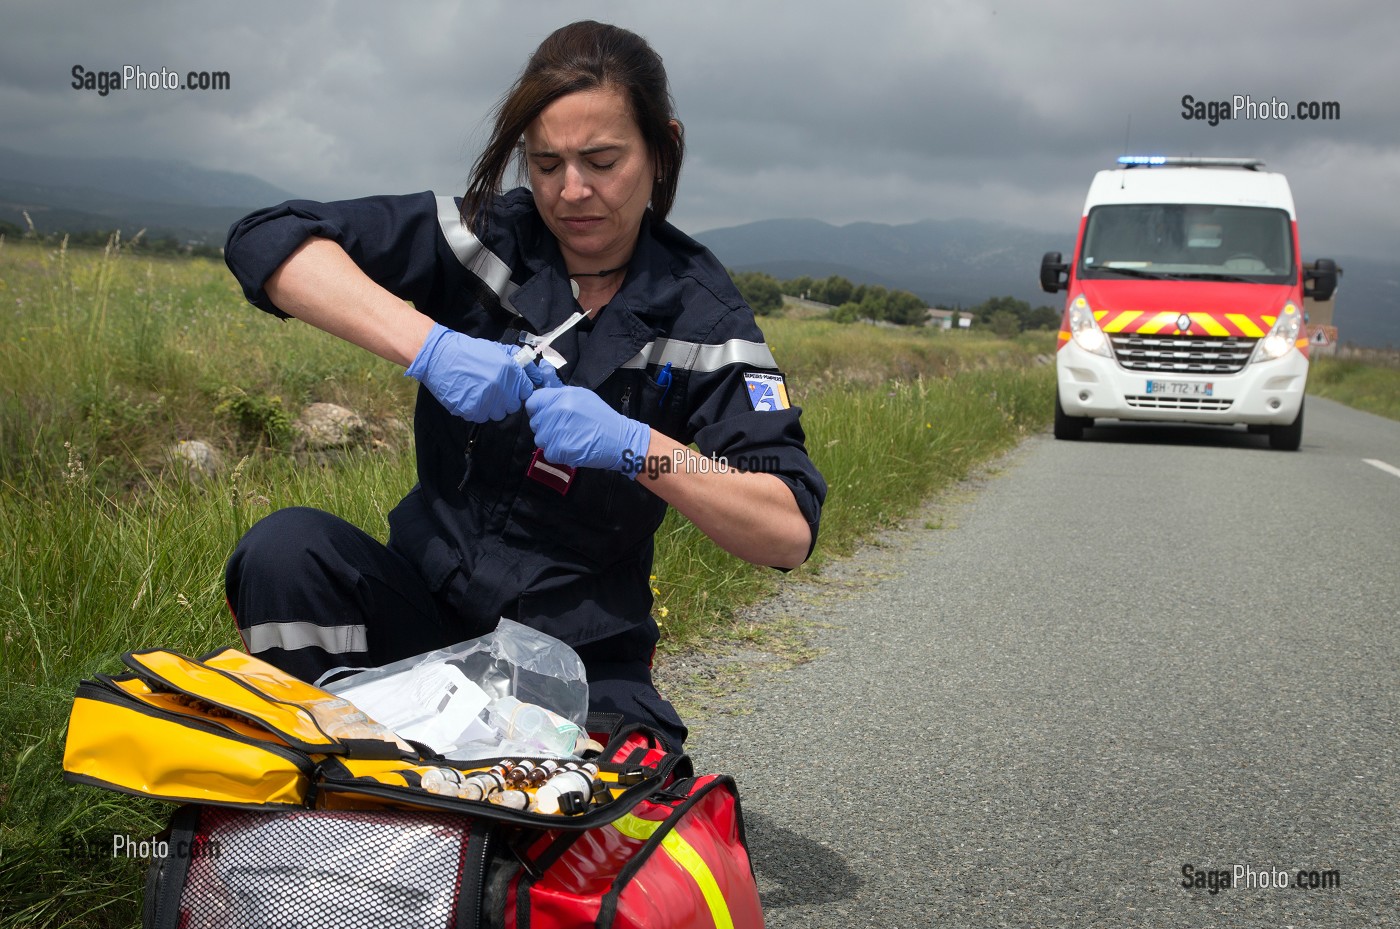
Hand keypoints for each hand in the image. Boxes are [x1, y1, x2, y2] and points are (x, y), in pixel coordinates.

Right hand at [405, 324, 534, 421]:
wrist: (441, 356)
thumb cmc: (470, 352)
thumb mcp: (499, 350)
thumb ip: (520, 363)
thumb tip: (537, 376)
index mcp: (510, 372)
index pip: (526, 392)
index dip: (519, 390)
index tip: (511, 387)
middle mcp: (501, 388)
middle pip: (513, 406)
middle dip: (506, 399)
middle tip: (494, 390)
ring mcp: (486, 401)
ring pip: (498, 414)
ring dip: (492, 407)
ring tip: (480, 393)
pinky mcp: (471, 410)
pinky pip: (481, 417)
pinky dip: (477, 410)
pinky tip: (470, 397)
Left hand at [525, 386, 651, 476]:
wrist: (619, 439)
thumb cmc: (602, 418)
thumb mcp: (583, 396)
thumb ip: (561, 395)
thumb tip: (545, 397)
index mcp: (562, 396)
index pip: (533, 402)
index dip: (538, 409)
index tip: (546, 414)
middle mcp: (556, 412)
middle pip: (535, 422)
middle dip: (545, 426)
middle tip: (563, 429)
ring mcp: (556, 431)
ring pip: (540, 438)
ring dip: (551, 441)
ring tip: (569, 439)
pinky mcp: (559, 449)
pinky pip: (548, 452)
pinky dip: (558, 453)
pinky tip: (572, 448)